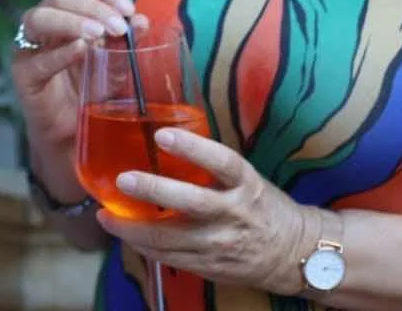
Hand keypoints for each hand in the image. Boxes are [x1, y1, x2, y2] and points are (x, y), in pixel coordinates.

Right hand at [11, 0, 144, 178]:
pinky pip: (37, 58)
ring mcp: (29, 47)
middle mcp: (45, 22)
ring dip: (73, 21)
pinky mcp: (23, 74)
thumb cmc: (92, 91)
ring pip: (41, 17)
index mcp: (67, 11)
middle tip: (119, 25)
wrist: (75, 134)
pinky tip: (80, 51)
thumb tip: (142, 20)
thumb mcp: (117, 63)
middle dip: (93, 6)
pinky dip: (59, 52)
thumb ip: (126, 41)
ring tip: (100, 34)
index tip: (129, 7)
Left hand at [96, 127, 321, 295]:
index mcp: (247, 185)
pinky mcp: (210, 267)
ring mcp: (221, 244)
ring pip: (171, 239)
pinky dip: (144, 247)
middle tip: (123, 178)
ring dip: (134, 228)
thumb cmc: (262, 207)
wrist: (294, 254)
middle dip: (153, 190)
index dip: (193, 147)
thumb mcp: (247, 181)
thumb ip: (212, 169)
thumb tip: (163, 143)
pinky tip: (125, 235)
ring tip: (106, 216)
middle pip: (192, 202)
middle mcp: (235, 213)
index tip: (163, 134)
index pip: (222, 161)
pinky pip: (170, 258)